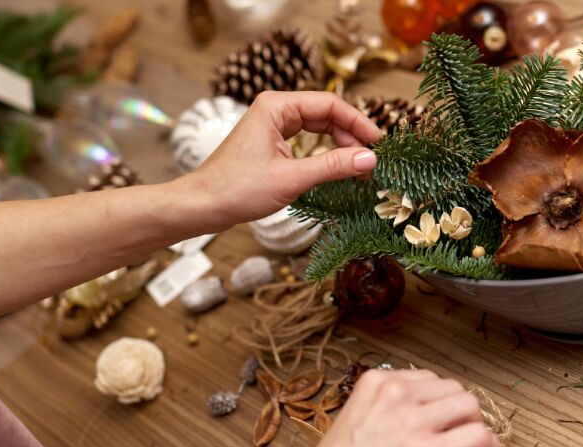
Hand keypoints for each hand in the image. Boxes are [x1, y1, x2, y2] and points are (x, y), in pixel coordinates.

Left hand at [182, 91, 382, 227]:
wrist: (203, 206)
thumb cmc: (238, 189)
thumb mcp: (293, 178)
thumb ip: (334, 166)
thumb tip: (371, 159)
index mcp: (276, 106)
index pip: (329, 104)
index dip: (358, 122)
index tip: (379, 143)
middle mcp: (275, 109)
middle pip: (326, 114)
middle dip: (351, 136)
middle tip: (372, 160)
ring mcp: (273, 126)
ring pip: (319, 128)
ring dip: (341, 146)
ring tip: (360, 168)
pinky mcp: (272, 143)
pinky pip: (308, 141)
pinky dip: (326, 153)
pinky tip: (339, 167)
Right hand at [278, 369, 500, 446]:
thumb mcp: (355, 421)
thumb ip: (385, 411)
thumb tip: (416, 417)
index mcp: (375, 384)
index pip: (427, 379)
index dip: (441, 401)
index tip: (444, 417)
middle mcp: (396, 395)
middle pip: (453, 388)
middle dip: (460, 412)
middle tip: (460, 433)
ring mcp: (413, 422)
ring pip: (469, 406)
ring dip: (476, 426)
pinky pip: (476, 436)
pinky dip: (487, 446)